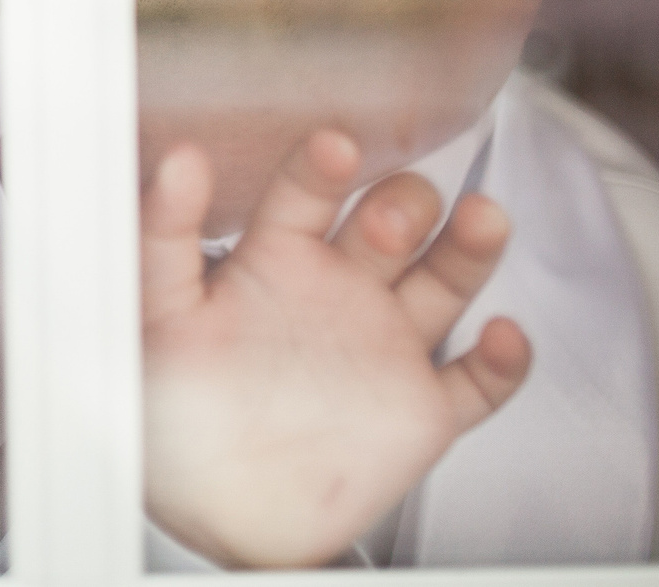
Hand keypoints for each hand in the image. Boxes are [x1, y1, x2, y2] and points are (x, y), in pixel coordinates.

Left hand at [140, 130, 530, 568]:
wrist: (217, 514)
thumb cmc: (179, 412)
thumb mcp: (156, 315)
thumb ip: (163, 236)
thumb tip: (177, 161)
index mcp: (278, 259)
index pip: (304, 193)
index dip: (320, 166)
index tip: (333, 145)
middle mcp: (339, 290)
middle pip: (391, 223)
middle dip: (402, 205)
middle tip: (394, 212)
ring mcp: (384, 347)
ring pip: (444, 282)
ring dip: (468, 249)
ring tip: (482, 219)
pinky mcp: (419, 410)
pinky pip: (476, 382)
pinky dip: (499, 362)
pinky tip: (503, 336)